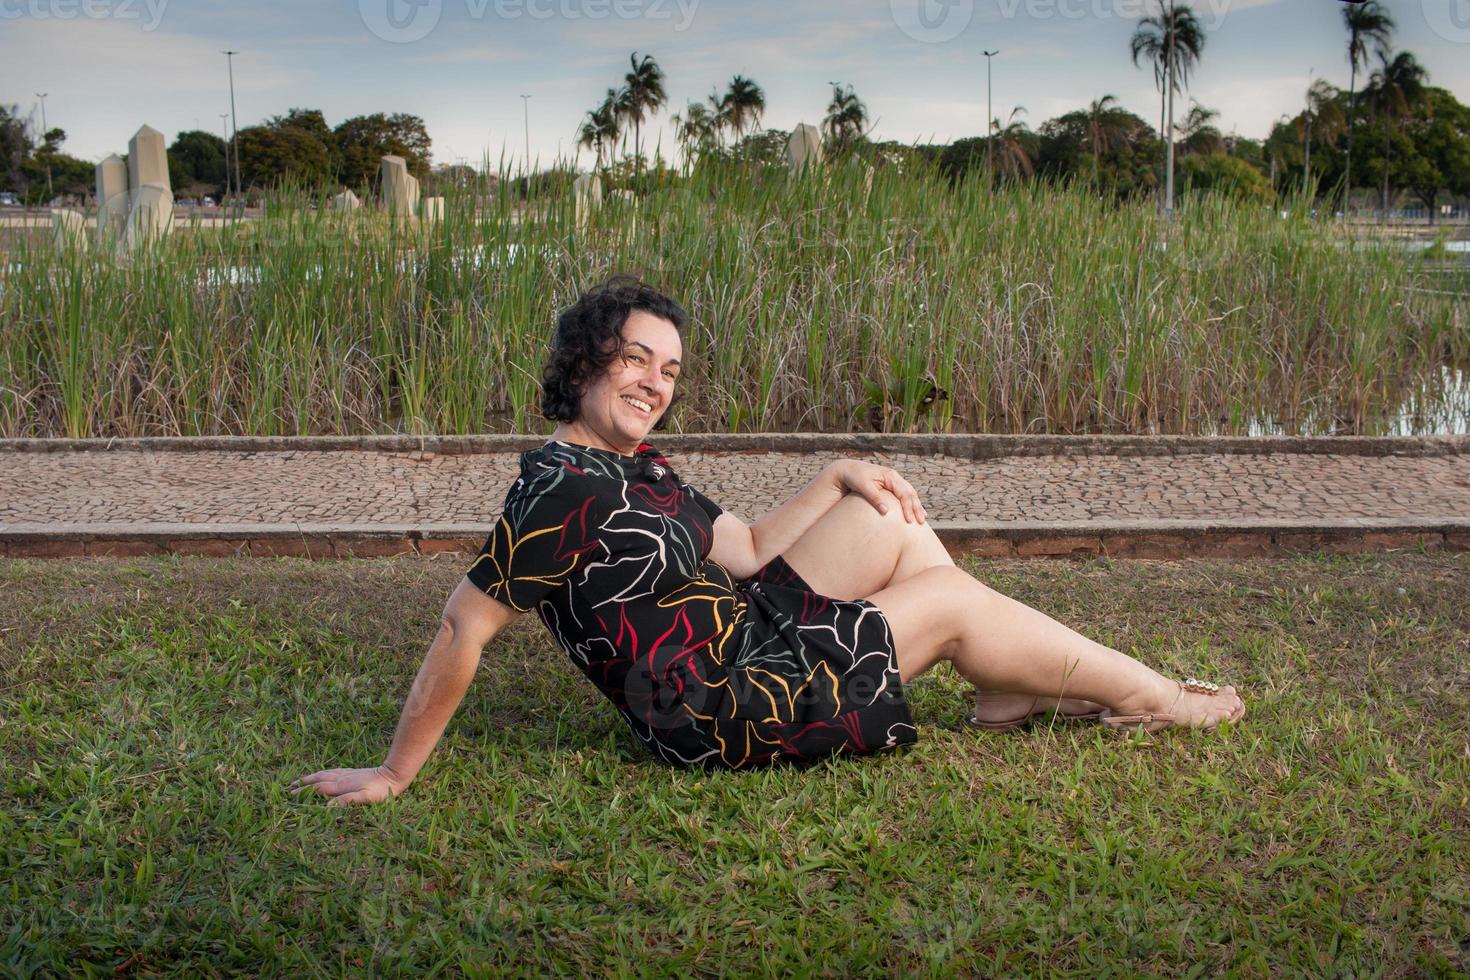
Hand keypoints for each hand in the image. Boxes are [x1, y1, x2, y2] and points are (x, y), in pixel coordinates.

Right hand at [288, 765, 404, 806]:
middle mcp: (341, 778)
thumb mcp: (365, 798)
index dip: (304, 792)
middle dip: (303, 783)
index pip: (318, 789)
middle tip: (290, 787)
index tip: (291, 795)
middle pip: (318, 779)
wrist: (393, 775)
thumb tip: (327, 806)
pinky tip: (324, 774)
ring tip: (301, 780)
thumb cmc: (381, 790)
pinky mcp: (352, 772)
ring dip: (311, 777)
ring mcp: (346, 774)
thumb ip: (347, 800)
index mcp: (342, 786)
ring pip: (324, 774)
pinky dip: (323, 773)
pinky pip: (332, 771)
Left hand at [832, 461, 927, 523]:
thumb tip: (886, 512)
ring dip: (916, 506)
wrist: (848, 469)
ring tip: (922, 518)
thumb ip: (875, 498)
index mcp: (890, 476)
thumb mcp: (864, 486)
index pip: (904, 493)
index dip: (908, 507)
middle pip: (910, 493)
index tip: (909, 520)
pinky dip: (910, 503)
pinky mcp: (891, 486)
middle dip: (916, 508)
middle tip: (921, 522)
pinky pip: (904, 495)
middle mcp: (895, 477)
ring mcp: (894, 481)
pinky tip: (915, 511)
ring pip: (910, 494)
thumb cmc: (854, 477)